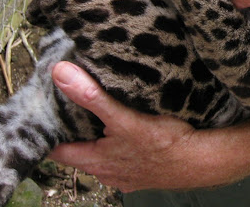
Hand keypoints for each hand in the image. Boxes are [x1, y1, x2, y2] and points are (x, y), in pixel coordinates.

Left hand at [49, 62, 249, 190]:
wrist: (201, 161)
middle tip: (76, 107)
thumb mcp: (124, 118)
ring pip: (105, 156)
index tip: (47, 113)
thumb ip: (92, 97)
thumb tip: (61, 74)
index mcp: (96, 161)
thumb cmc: (164, 144)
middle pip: (82, 152)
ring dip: (102, 141)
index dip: (52, 132)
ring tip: (104, 117)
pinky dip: (124, 147)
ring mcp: (127, 176)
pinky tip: (135, 133)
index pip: (59, 150)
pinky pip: (127, 159)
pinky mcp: (146, 173)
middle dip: (78, 133)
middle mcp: (108, 173)